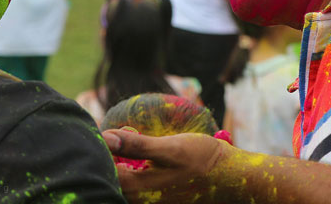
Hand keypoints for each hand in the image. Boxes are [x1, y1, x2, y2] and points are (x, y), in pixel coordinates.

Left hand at [102, 130, 233, 203]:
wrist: (232, 180)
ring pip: (123, 184)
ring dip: (120, 164)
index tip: (97, 133)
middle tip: (111, 135)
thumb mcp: (170, 148)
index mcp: (137, 189)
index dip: (98, 151)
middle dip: (107, 158)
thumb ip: (137, 145)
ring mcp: (150, 203)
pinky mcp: (159, 201)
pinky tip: (140, 157)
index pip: (103, 171)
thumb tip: (106, 137)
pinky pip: (136, 187)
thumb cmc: (202, 161)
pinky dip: (132, 171)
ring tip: (123, 143)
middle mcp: (140, 201)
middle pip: (110, 180)